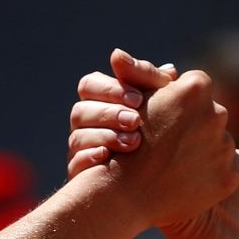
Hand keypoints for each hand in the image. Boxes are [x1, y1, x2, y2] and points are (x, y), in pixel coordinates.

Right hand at [66, 49, 177, 178]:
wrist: (163, 174)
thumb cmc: (161, 126)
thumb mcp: (160, 101)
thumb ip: (152, 81)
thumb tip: (148, 64)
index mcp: (99, 100)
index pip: (89, 85)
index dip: (111, 89)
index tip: (138, 100)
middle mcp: (85, 123)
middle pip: (80, 110)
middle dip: (109, 114)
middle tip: (136, 121)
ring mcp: (80, 148)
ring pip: (78, 137)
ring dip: (105, 137)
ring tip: (134, 142)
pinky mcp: (82, 174)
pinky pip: (75, 164)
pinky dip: (90, 158)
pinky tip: (108, 157)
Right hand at [88, 54, 238, 228]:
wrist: (122, 195)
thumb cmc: (122, 140)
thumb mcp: (131, 101)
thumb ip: (140, 75)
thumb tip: (135, 57)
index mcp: (195, 88)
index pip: (196, 88)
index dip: (178, 103)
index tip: (163, 118)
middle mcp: (216, 113)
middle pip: (210, 114)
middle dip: (194, 126)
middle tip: (168, 144)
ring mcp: (225, 146)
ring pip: (221, 141)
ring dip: (204, 149)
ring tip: (176, 165)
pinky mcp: (229, 176)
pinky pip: (234, 165)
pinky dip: (218, 170)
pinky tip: (193, 177)